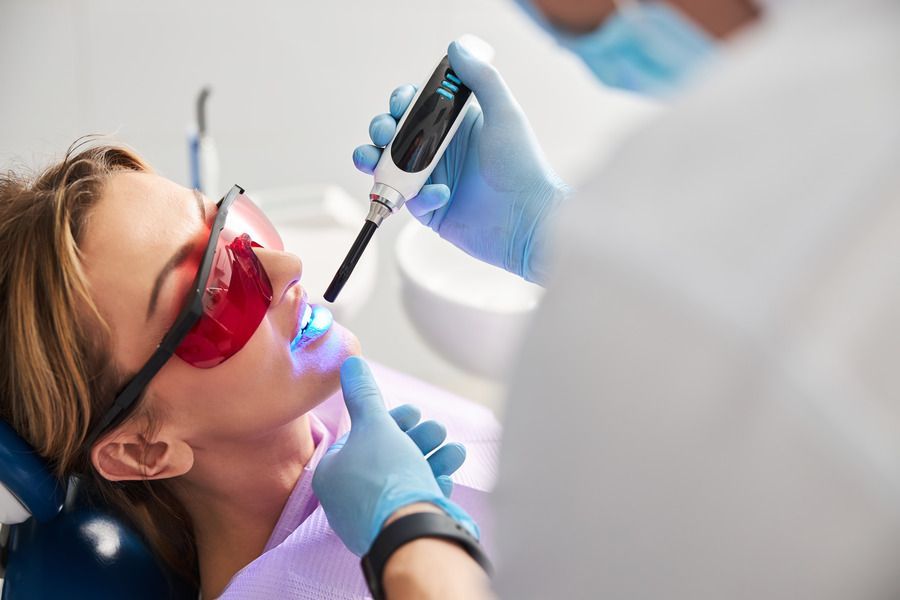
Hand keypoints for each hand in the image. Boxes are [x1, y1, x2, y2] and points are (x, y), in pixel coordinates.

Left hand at [312, 357, 478, 555]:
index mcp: (333, 473)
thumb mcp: (375, 424)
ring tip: (454, 450)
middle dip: (417, 437)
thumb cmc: (387, 477)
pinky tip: (449, 473)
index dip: (389, 420)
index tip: (413, 413)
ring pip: (404, 476)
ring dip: (432, 456)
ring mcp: (373, 518)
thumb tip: (348, 362)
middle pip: (385, 455)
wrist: (412, 531)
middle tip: (436, 429)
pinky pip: (413, 499)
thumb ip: (364, 394)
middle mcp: (347, 499)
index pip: (358, 437)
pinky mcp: (397, 529)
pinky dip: (432, 482)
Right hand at [353, 39, 568, 284]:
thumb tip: (456, 47)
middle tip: (383, 132)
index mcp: (455, 125)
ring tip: (370, 160)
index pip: (417, 106)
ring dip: (373, 160)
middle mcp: (441, 151)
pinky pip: (409, 200)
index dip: (402, 103)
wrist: (529, 219)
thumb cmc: (523, 166)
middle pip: (395, 135)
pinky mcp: (431, 210)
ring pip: (388, 167)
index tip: (400, 104)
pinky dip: (419, 197)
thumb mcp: (505, 114)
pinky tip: (442, 195)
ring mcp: (433, 181)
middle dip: (380, 129)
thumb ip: (481, 78)